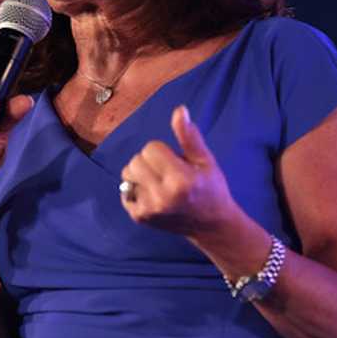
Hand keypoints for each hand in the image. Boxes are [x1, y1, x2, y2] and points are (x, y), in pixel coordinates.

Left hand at [120, 105, 239, 235]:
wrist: (211, 227)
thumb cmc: (211, 189)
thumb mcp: (205, 161)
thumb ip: (189, 137)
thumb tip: (179, 110)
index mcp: (180, 180)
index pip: (151, 148)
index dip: (163, 151)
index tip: (176, 162)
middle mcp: (162, 196)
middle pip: (136, 160)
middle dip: (149, 160)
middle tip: (166, 171)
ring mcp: (149, 209)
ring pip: (127, 174)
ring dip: (140, 173)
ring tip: (158, 181)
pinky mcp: (140, 217)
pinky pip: (125, 190)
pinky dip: (135, 188)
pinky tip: (152, 194)